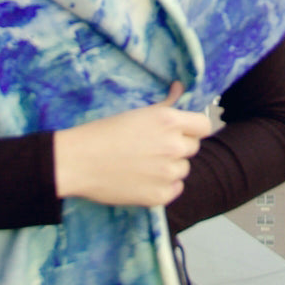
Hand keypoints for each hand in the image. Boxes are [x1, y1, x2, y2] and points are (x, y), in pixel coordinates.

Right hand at [53, 84, 212, 207]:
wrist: (79, 161)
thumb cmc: (104, 131)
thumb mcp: (137, 112)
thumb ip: (165, 103)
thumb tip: (180, 88)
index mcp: (168, 121)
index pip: (204, 126)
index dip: (193, 128)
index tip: (181, 131)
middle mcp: (173, 146)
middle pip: (194, 147)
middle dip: (179, 146)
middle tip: (154, 147)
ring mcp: (168, 173)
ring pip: (183, 169)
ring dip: (170, 167)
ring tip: (145, 164)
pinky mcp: (160, 195)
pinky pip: (175, 188)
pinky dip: (163, 185)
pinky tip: (143, 179)